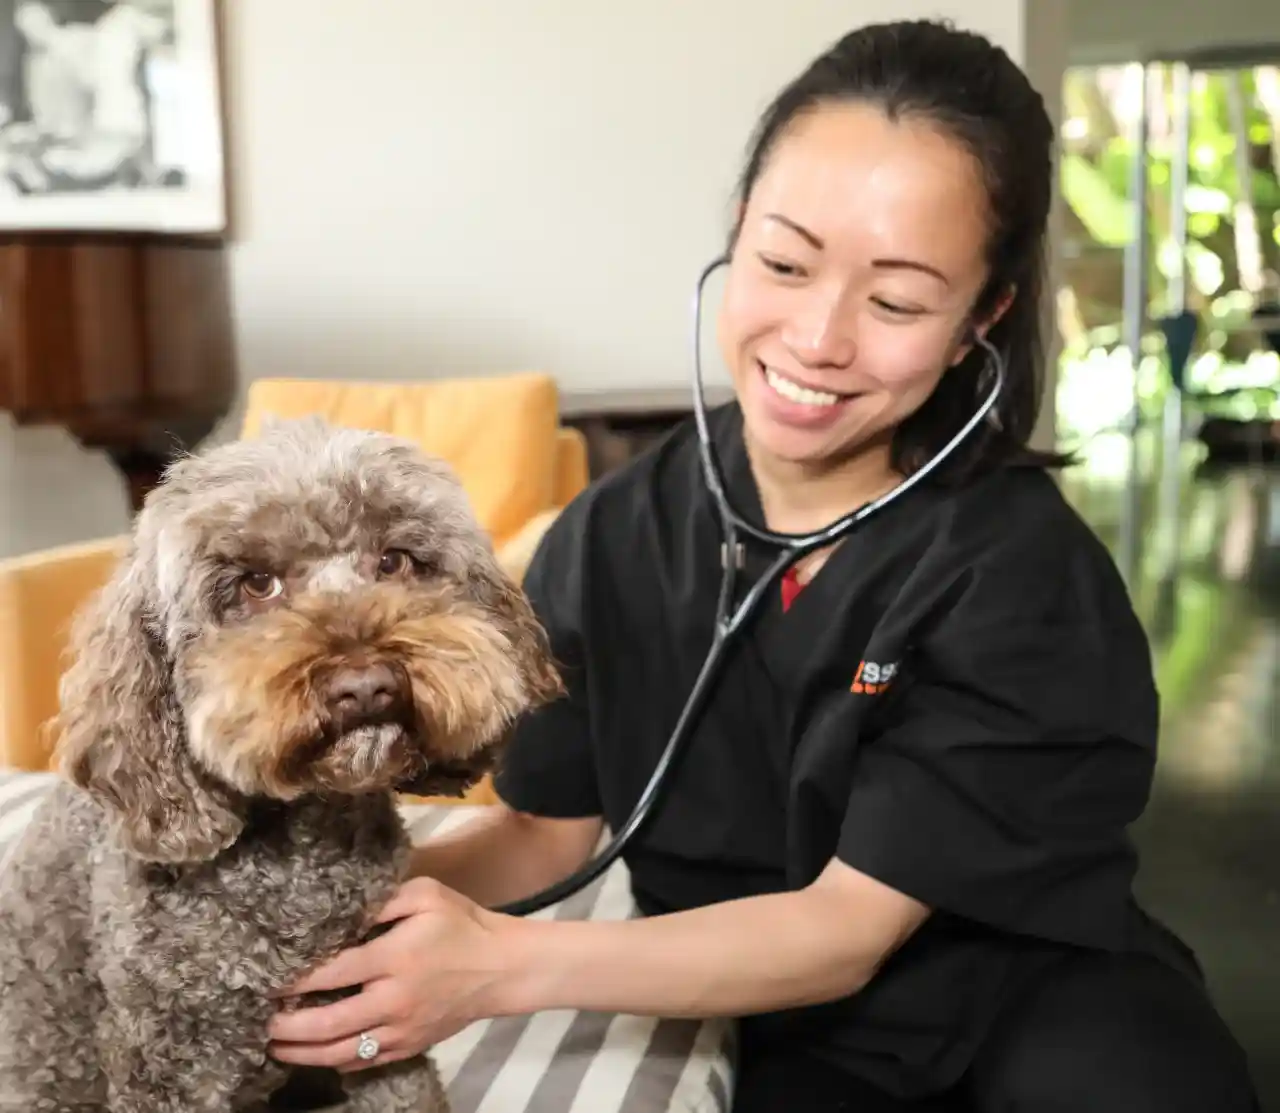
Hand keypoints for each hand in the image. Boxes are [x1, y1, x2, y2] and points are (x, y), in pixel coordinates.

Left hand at [267, 878, 510, 1071]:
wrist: (502, 968)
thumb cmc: (462, 923)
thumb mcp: (425, 894)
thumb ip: (382, 900)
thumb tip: (340, 913)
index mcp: (396, 957)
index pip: (334, 973)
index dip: (295, 980)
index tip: (267, 979)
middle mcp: (394, 999)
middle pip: (328, 1024)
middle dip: (286, 1026)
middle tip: (260, 1020)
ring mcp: (402, 1029)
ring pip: (341, 1052)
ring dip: (301, 1052)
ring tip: (273, 1044)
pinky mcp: (409, 1046)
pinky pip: (364, 1062)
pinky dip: (332, 1061)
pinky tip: (312, 1054)